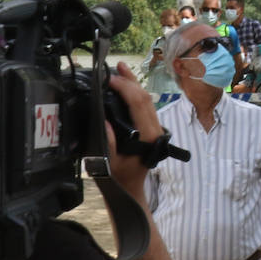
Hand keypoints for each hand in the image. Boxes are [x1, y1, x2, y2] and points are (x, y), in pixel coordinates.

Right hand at [107, 61, 162, 193]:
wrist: (131, 190)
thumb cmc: (120, 179)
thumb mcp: (109, 164)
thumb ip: (108, 143)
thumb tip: (104, 120)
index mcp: (147, 136)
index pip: (139, 104)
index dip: (125, 88)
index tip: (109, 80)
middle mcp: (155, 130)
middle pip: (145, 97)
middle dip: (130, 80)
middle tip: (114, 69)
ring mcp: (156, 128)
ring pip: (147, 99)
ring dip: (134, 83)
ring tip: (120, 69)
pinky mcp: (152, 128)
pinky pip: (146, 106)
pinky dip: (135, 93)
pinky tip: (126, 85)